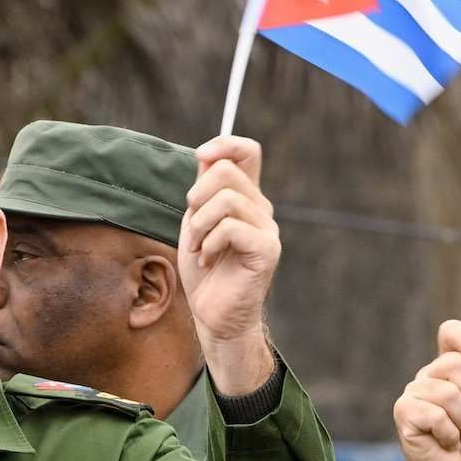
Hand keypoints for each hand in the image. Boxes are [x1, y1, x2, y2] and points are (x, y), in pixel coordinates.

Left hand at [178, 136, 279, 393]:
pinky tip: (209, 260)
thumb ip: (203, 191)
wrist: (214, 315)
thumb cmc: (205, 272)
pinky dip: (209, 243)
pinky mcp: (267, 250)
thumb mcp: (196, 222)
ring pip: (225, 199)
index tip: (200, 157)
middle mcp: (262, 209)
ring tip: (198, 248)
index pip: (248, 151)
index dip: (224, 144)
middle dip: (195, 197)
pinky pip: (231, 227)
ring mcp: (267, 229)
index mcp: (246, 198)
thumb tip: (206, 156)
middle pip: (226, 171)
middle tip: (192, 228)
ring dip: (199, 226)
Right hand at [391, 320, 460, 460]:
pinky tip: (445, 442)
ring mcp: (413, 392)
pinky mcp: (404, 412)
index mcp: (451, 367)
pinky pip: (436, 414)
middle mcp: (429, 374)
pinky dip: (450, 434)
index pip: (451, 332)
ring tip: (459, 434)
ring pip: (448, 392)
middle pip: (455, 362)